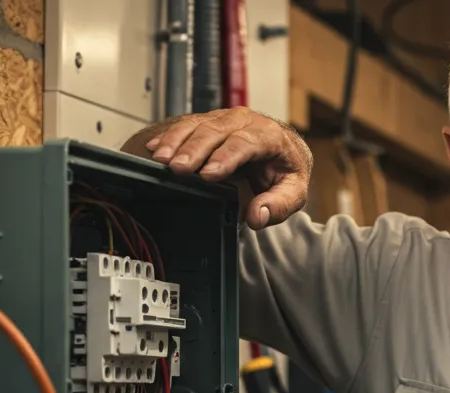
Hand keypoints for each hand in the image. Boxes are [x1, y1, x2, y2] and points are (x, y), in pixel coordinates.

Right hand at [136, 107, 311, 230]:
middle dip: (195, 149)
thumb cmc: (286, 171)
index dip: (226, 157)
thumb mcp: (294, 191)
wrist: (284, 151)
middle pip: (217, 131)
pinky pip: (187, 125)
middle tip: (177, 168)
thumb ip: (279, 205)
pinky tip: (155, 148)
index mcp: (270, 135)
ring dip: (177, 141)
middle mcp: (246, 121)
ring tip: (161, 159)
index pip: (246, 143)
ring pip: (198, 124)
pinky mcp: (209, 121)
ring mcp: (225, 119)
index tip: (208, 174)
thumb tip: (258, 216)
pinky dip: (170, 137)